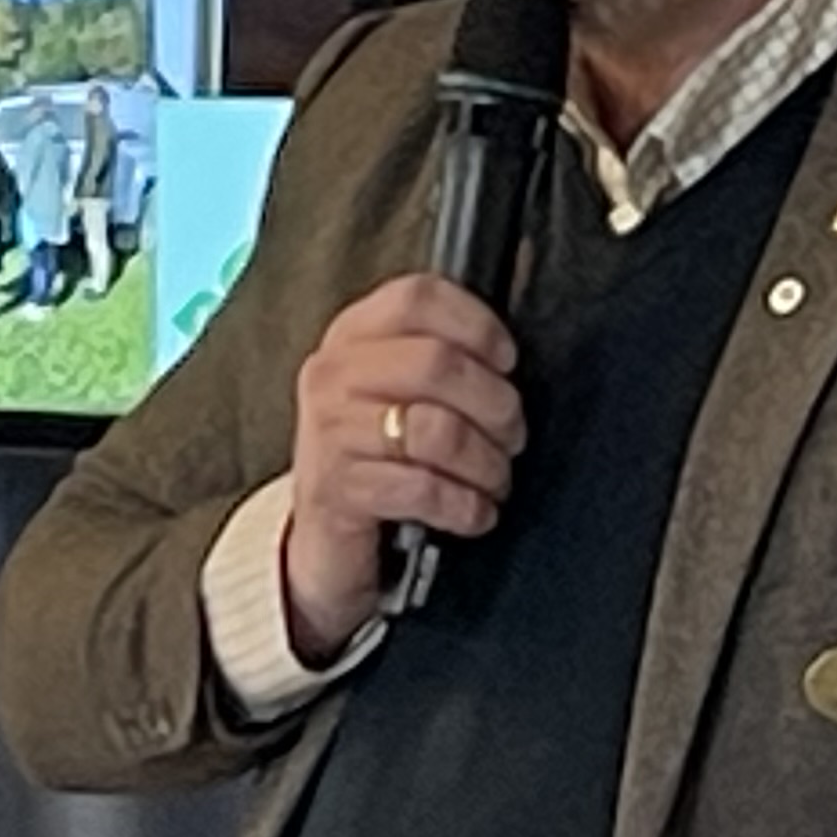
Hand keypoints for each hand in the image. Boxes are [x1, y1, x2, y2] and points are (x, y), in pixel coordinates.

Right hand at [280, 275, 523, 661]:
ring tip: (496, 478)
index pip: (418, 297)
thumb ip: (440, 359)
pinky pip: (423, 489)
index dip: (478, 325)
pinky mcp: (337, 490)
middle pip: (437, 363)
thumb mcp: (398, 392)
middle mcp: (333, 374)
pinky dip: (465, 506)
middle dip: (495, 404)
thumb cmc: (379, 455)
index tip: (507, 362)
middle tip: (511, 434)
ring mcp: (330, 432)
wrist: (324, 538)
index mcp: (353, 335)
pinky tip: (475, 513)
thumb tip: (508, 358)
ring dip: (486, 462)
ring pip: (437, 430)